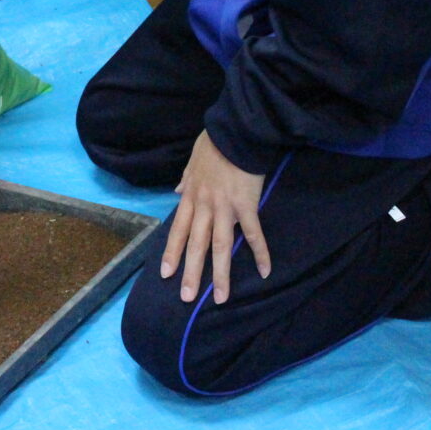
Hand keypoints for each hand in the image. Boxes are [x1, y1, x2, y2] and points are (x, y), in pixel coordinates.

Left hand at [160, 132, 268, 304]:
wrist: (235, 132)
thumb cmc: (214, 144)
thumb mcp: (192, 162)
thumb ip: (185, 180)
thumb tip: (177, 191)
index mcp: (191, 197)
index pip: (177, 230)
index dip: (171, 253)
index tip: (165, 274)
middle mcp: (204, 206)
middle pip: (196, 245)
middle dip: (191, 273)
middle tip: (186, 298)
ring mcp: (225, 208)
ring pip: (220, 246)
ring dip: (220, 273)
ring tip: (220, 297)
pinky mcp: (246, 206)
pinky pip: (253, 233)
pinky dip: (259, 253)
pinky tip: (264, 271)